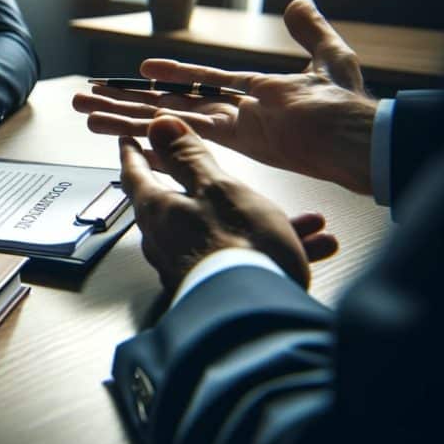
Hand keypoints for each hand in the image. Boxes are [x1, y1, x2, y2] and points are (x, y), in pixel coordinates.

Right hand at [73, 0, 377, 193]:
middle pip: (168, 104)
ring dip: (122, 117)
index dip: (172, 77)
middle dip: (127, 103)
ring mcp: (226, 128)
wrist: (357, 138)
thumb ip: (309, 33)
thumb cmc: (346, 105)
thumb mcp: (329, 58)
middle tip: (88, 98)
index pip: (200, 82)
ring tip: (85, 112)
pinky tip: (117, 131)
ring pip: (163, 120)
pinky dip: (146, 132)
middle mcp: (230, 113)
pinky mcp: (228, 138)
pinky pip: (179, 132)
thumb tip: (299, 2)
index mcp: (250, 96)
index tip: (141, 71)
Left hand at [121, 116, 337, 291]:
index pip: (136, 173)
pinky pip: (245, 260)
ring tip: (307, 222)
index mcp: (158, 211)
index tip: (129, 139)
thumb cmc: (238, 248)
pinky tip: (315, 247)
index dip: (134, 152)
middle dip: (218, 187)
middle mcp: (166, 242)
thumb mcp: (217, 187)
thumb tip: (158, 125)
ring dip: (267, 223)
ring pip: (228, 232)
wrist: (258, 317)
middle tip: (226, 175)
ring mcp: (190, 268)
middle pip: (184, 203)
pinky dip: (277, 250)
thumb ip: (188, 157)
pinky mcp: (216, 289)